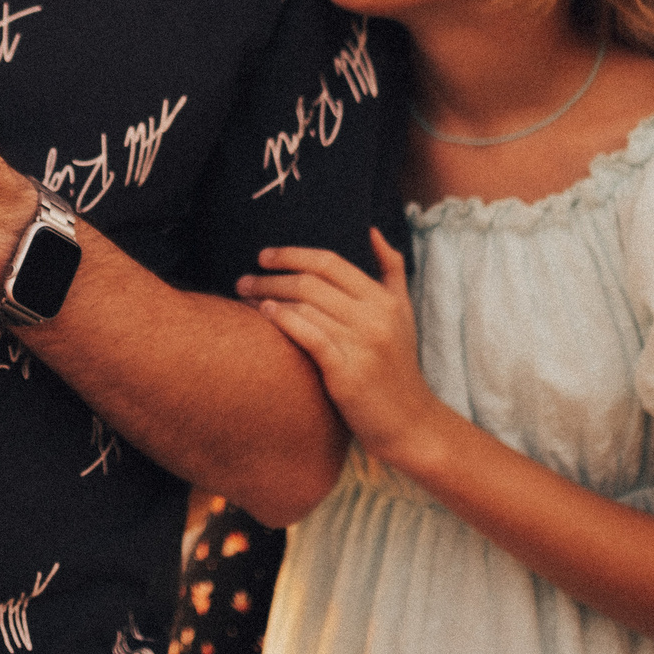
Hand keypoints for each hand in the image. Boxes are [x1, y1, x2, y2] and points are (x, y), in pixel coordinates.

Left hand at [237, 230, 446, 467]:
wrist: (411, 422)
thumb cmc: (398, 365)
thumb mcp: (403, 313)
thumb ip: (390, 270)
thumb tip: (371, 230)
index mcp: (384, 299)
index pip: (330, 263)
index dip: (292, 254)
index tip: (264, 256)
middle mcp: (375, 318)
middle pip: (311, 283)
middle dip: (271, 277)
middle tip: (243, 280)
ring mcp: (362, 345)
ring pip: (305, 307)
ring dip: (268, 298)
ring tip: (244, 298)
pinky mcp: (348, 373)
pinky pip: (310, 337)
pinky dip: (284, 321)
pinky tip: (265, 314)